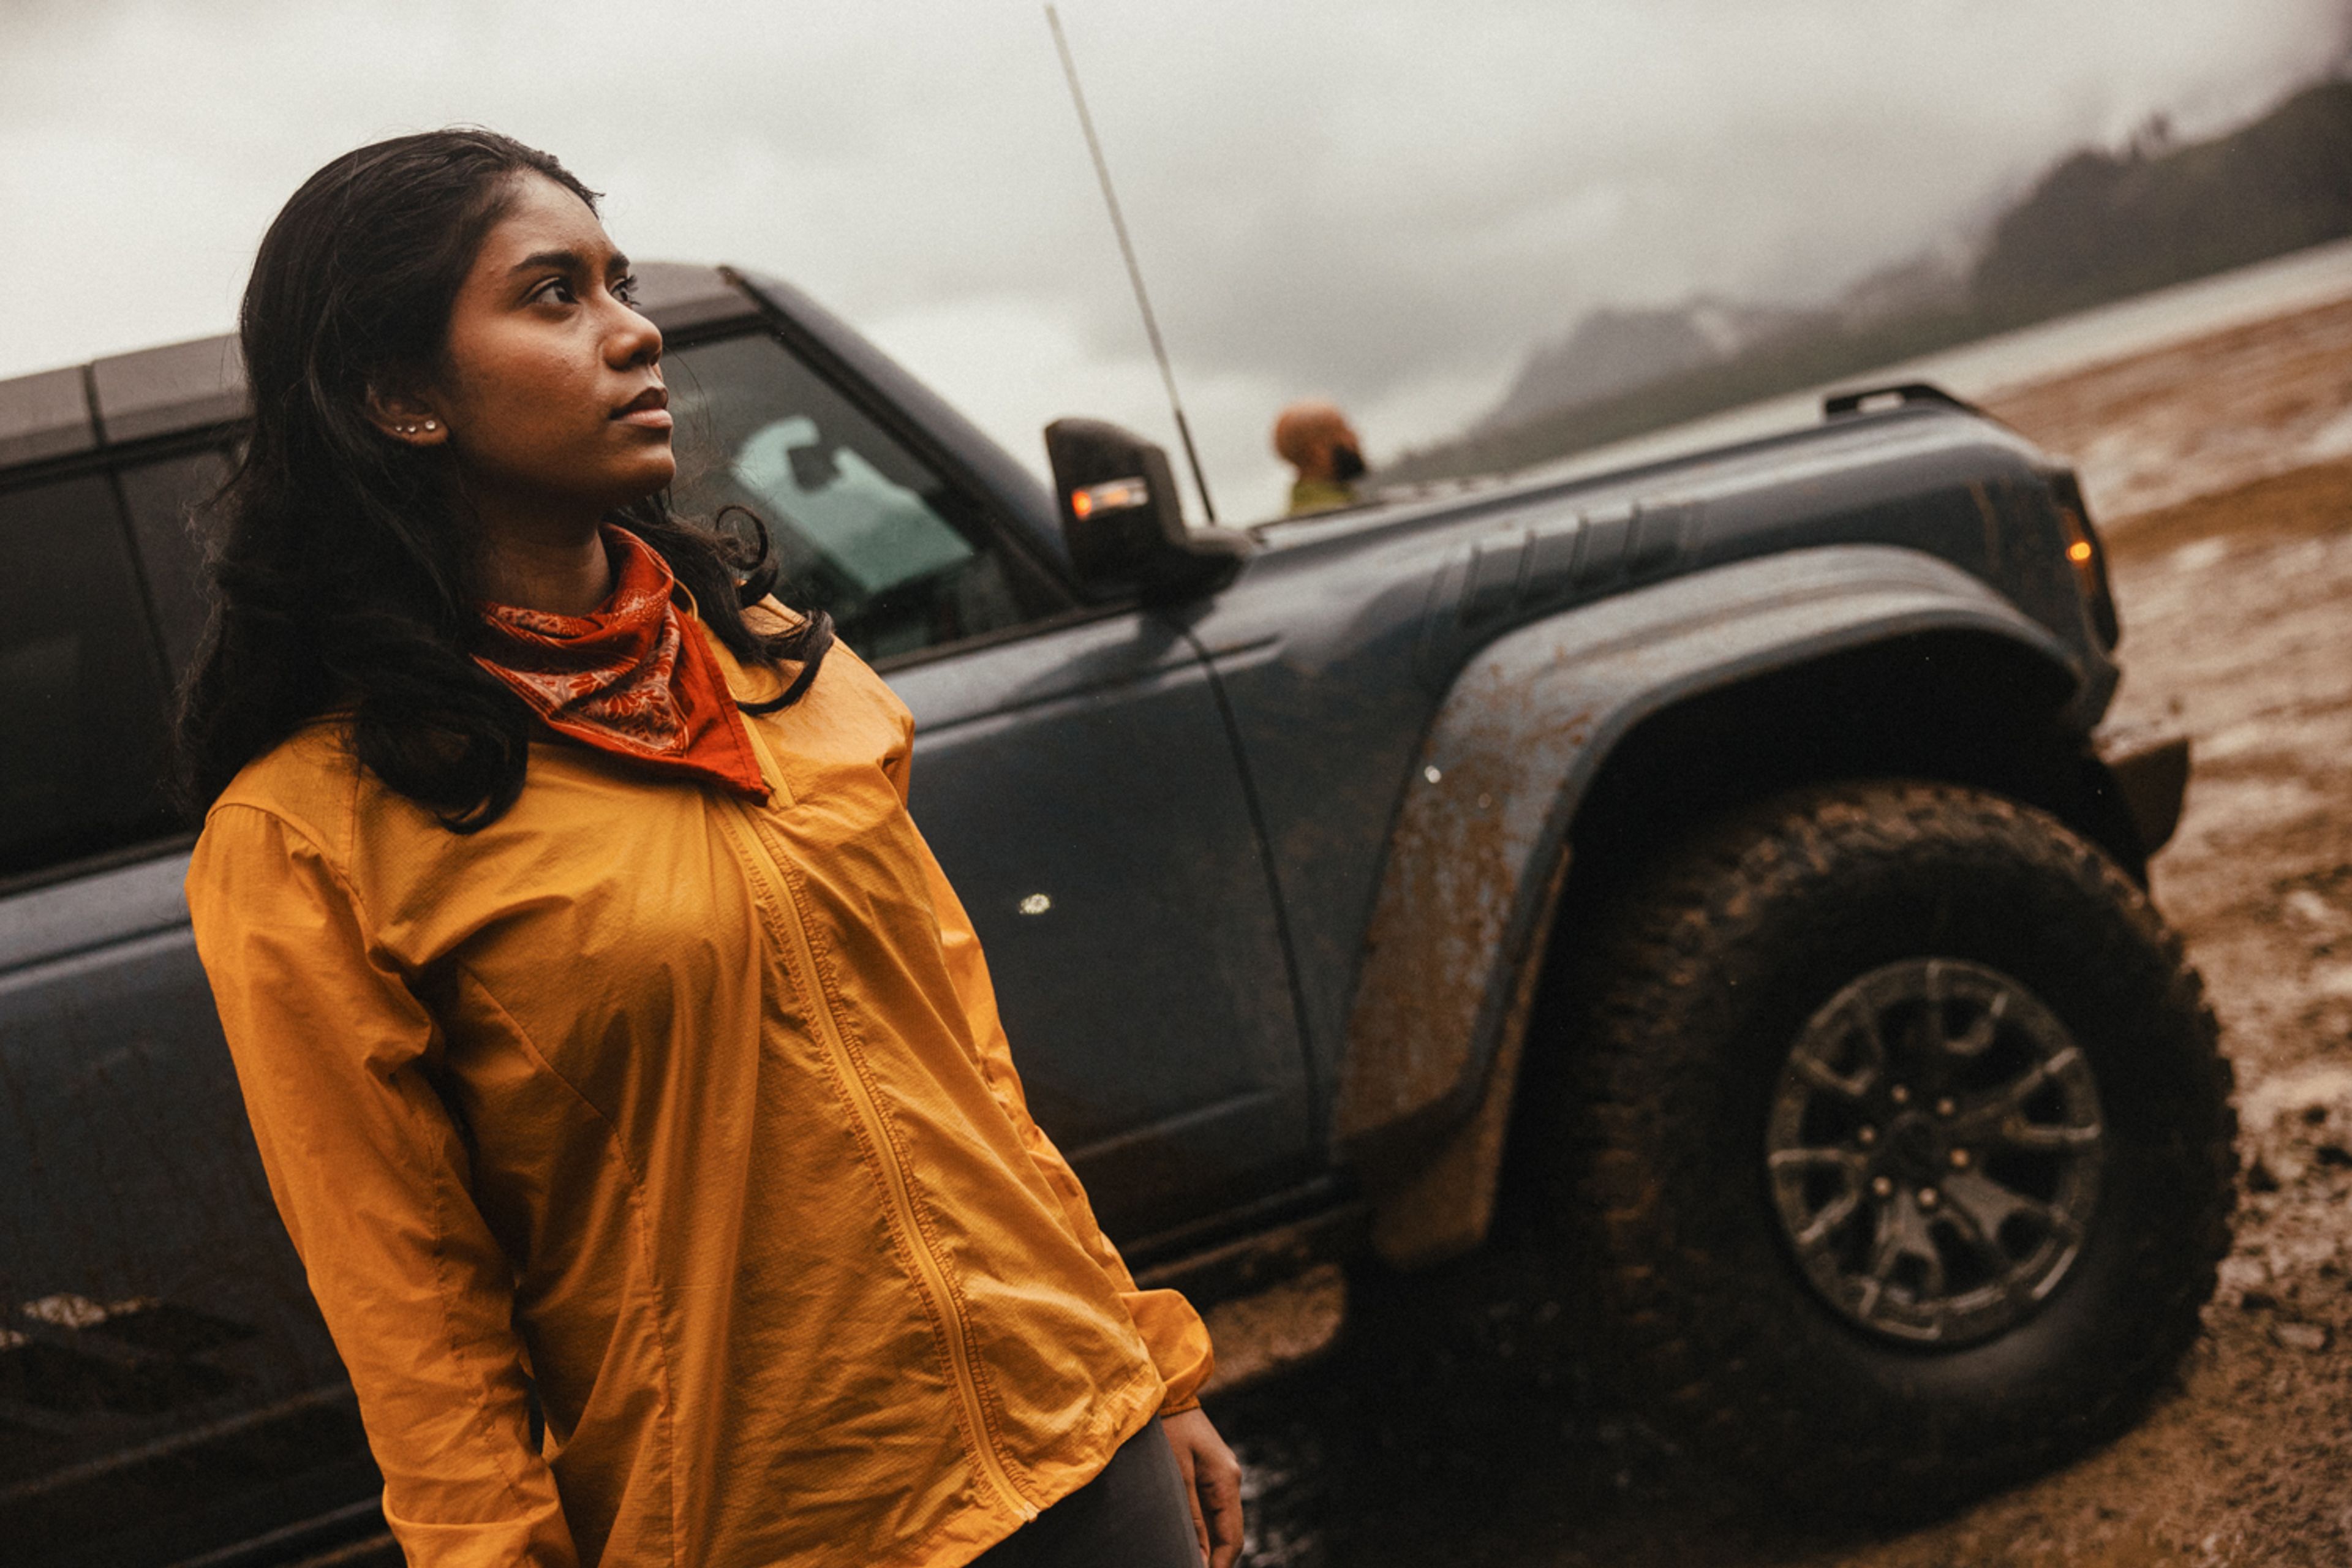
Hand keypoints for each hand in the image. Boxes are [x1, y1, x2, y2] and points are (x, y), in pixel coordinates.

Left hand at [1160, 1407, 1243, 1567]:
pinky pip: (1212, 1508)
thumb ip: (1190, 1515)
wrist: (1168, 1392)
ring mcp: (1222, 1475)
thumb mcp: (1176, 1473)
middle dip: (1217, 1559)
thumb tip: (1201, 1555)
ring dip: (1210, 1545)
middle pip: (1231, 1533)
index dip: (1222, 1565)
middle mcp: (1230, 1480)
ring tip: (1189, 1561)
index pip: (1233, 1537)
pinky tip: (1188, 1540)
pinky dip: (1204, 1529)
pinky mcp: (1211, 1472)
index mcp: (1226, 1481)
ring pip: (1222, 1523)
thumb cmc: (1168, 1430)